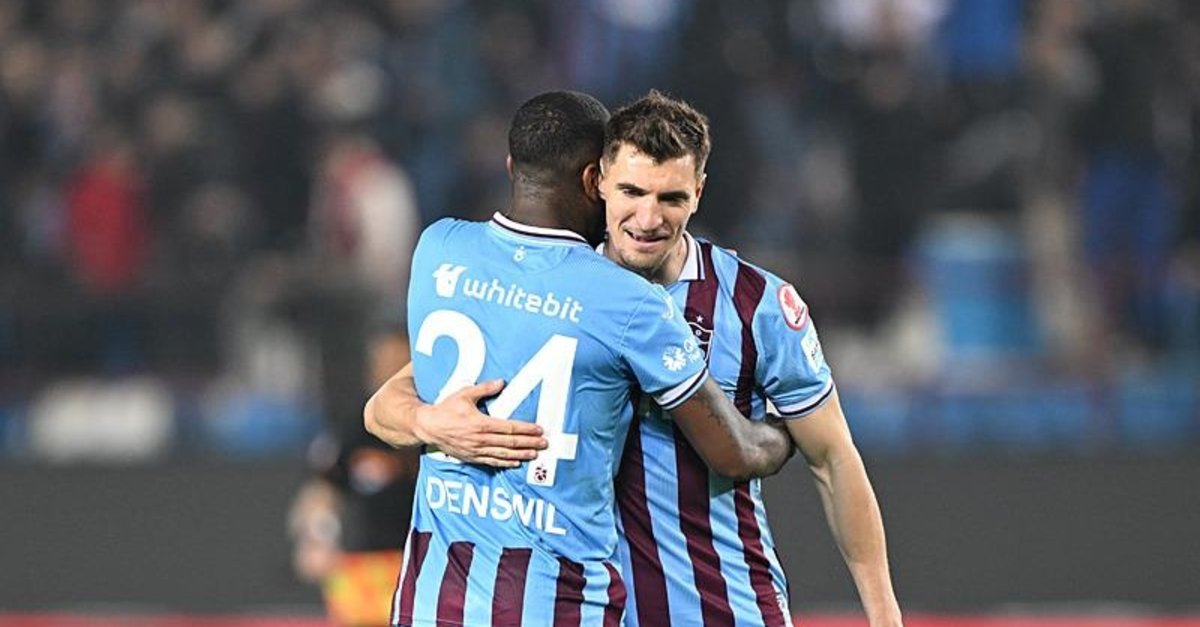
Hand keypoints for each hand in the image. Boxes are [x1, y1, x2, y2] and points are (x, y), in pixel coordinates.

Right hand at [414, 379, 547, 467]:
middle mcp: (480, 439)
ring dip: (521, 455)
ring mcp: (476, 450)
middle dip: (529, 443)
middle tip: (544, 444)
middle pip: (510, 442)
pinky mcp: (471, 457)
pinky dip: (505, 463)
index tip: (539, 430)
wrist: (427, 426)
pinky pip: (491, 462)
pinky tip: (515, 463)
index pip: (509, 428)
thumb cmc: (446, 408)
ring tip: (535, 455)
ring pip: (503, 454)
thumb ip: (484, 388)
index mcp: (480, 423)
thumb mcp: (464, 393)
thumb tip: (502, 382)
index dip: (526, 430)